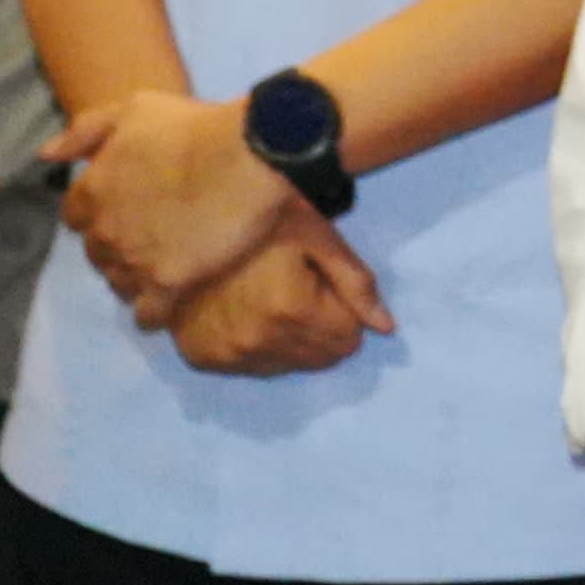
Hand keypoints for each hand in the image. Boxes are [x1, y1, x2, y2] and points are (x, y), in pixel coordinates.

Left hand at [52, 93, 292, 327]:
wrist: (247, 157)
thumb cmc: (194, 127)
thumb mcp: (135, 109)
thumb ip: (86, 130)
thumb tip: (46, 154)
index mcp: (94, 190)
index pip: (76, 216)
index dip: (98, 212)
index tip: (123, 207)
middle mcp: (106, 230)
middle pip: (98, 253)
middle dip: (116, 246)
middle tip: (149, 237)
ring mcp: (134, 261)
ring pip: (120, 284)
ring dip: (135, 278)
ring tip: (163, 268)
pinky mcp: (167, 284)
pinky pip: (148, 314)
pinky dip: (154, 312)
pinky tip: (170, 303)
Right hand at [164, 211, 390, 377]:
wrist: (196, 216)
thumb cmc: (268, 218)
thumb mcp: (321, 239)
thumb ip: (357, 284)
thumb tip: (387, 329)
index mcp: (289, 309)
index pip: (348, 338)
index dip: (343, 308)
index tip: (322, 282)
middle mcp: (255, 341)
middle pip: (320, 358)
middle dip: (322, 327)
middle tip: (298, 289)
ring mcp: (225, 354)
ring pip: (289, 366)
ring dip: (292, 340)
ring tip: (271, 298)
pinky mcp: (201, 358)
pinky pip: (253, 368)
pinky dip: (260, 347)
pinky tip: (249, 314)